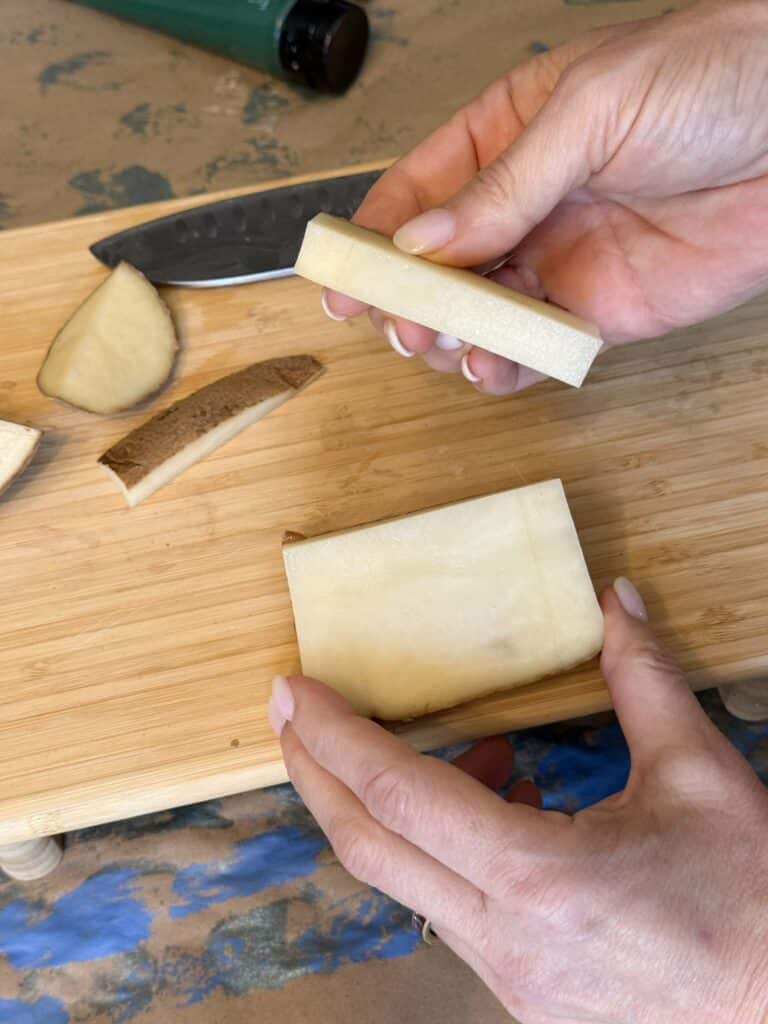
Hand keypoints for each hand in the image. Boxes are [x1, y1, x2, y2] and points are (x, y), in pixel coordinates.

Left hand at [271, 579, 767, 1023]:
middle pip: (367, 847)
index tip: (295, 691)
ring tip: (445, 749)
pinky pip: (447, 910)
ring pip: (402, 882)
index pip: (398, 795)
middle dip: (315, 772)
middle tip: (293, 713)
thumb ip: (644, 680)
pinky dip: (443, 848)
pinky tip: (498, 805)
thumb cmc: (753, 905)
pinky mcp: (520, 992)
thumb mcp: (700, 776)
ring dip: (389, 807)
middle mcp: (504, 937)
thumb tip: (615, 604)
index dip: (336, 737)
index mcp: (539, 877)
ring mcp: (506, 977)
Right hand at [324, 0, 767, 394]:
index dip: (373, 240)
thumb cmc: (706, 79)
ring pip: (479, 317)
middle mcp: (523, 206)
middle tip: (401, 323)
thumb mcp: (589, 111)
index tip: (340, 280)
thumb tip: (420, 241)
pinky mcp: (599, 315)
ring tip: (443, 344)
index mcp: (504, 138)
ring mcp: (558, 263)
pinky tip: (490, 366)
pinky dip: (507, 367)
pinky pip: (537, 350)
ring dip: (450, 340)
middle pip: (437, 267)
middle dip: (408, 302)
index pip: (415, 194)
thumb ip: (502, 185)